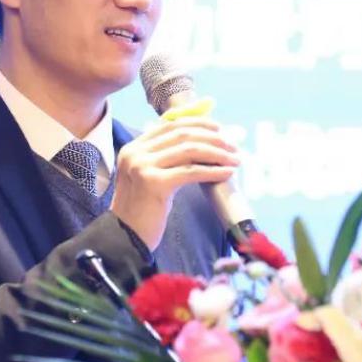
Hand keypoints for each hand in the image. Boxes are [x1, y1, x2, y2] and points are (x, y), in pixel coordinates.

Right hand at [109, 115, 239, 254]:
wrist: (126, 238)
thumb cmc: (143, 210)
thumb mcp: (150, 177)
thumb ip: (166, 159)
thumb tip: (203, 144)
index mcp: (134, 147)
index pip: (170, 124)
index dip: (197, 123)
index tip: (219, 128)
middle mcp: (136, 152)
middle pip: (182, 135)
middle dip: (212, 138)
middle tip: (233, 145)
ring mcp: (143, 166)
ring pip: (189, 150)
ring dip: (217, 153)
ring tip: (235, 159)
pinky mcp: (154, 183)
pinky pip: (191, 172)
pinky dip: (213, 171)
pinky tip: (227, 173)